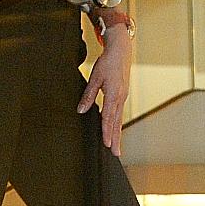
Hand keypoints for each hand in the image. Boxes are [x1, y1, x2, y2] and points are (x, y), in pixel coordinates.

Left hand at [79, 29, 132, 155]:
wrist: (121, 51)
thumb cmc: (107, 63)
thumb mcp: (95, 78)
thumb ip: (88, 95)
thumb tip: (81, 110)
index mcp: (114, 95)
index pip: (109, 118)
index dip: (107, 132)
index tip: (107, 144)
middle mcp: (120, 99)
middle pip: (117, 123)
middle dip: (116, 139)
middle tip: (116, 154)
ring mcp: (122, 97)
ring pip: (119, 119)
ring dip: (117, 133)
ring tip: (116, 146)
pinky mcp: (122, 95)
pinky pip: (119, 113)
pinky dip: (117, 123)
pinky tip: (114, 130)